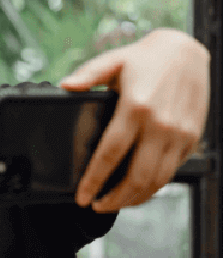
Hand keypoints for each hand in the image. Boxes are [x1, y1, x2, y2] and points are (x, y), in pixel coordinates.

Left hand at [61, 28, 208, 210]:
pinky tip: (138, 190)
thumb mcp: (113, 61)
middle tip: (95, 205)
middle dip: (114, 199)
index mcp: (136, 108)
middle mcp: (160, 125)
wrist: (187, 51)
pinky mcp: (191, 138)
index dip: (94, 180)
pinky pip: (172, 172)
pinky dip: (154, 187)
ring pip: (157, 180)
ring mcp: (179, 135)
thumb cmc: (146, 58)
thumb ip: (88, 75)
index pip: (110, 154)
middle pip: (136, 177)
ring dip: (134, 198)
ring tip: (113, 203)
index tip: (82, 196)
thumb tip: (66, 86)